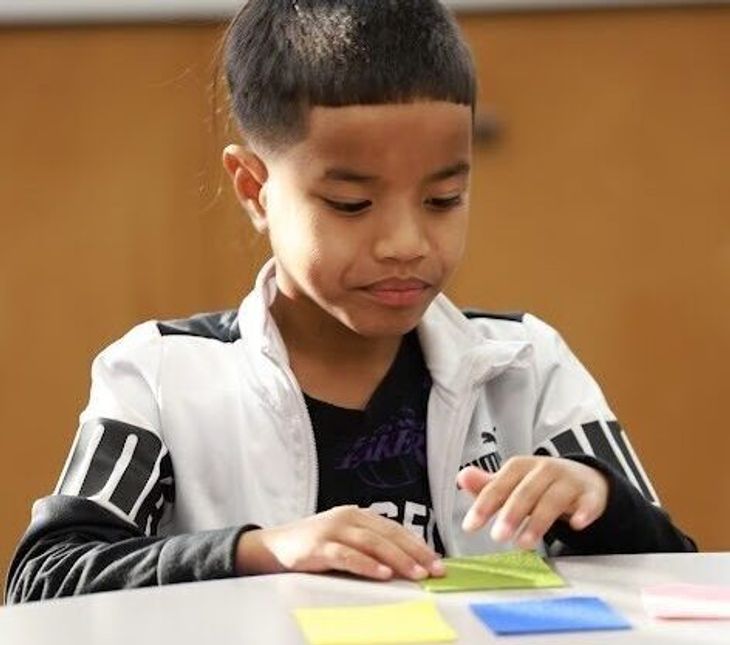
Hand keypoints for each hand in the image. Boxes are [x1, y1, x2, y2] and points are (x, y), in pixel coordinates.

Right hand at [235, 505, 445, 580]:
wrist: (275, 546)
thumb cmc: (314, 545)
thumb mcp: (344, 539)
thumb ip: (369, 545)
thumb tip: (404, 562)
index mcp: (357, 515)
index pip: (394, 528)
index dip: (417, 543)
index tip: (436, 560)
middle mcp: (348, 517)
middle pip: (387, 534)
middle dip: (415, 552)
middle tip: (434, 569)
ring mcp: (333, 530)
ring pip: (372, 543)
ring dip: (397, 559)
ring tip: (416, 574)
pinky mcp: (318, 547)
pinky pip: (347, 556)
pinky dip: (367, 565)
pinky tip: (383, 574)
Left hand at [456, 456, 608, 549]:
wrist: (583, 479)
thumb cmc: (539, 484)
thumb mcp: (512, 483)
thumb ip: (488, 485)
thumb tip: (462, 477)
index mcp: (521, 467)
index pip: (500, 484)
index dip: (484, 504)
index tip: (471, 526)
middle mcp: (545, 470)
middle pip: (526, 490)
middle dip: (511, 513)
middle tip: (497, 537)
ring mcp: (569, 481)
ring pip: (553, 499)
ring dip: (539, 521)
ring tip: (524, 544)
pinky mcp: (591, 495)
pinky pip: (589, 502)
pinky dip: (584, 512)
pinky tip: (577, 525)